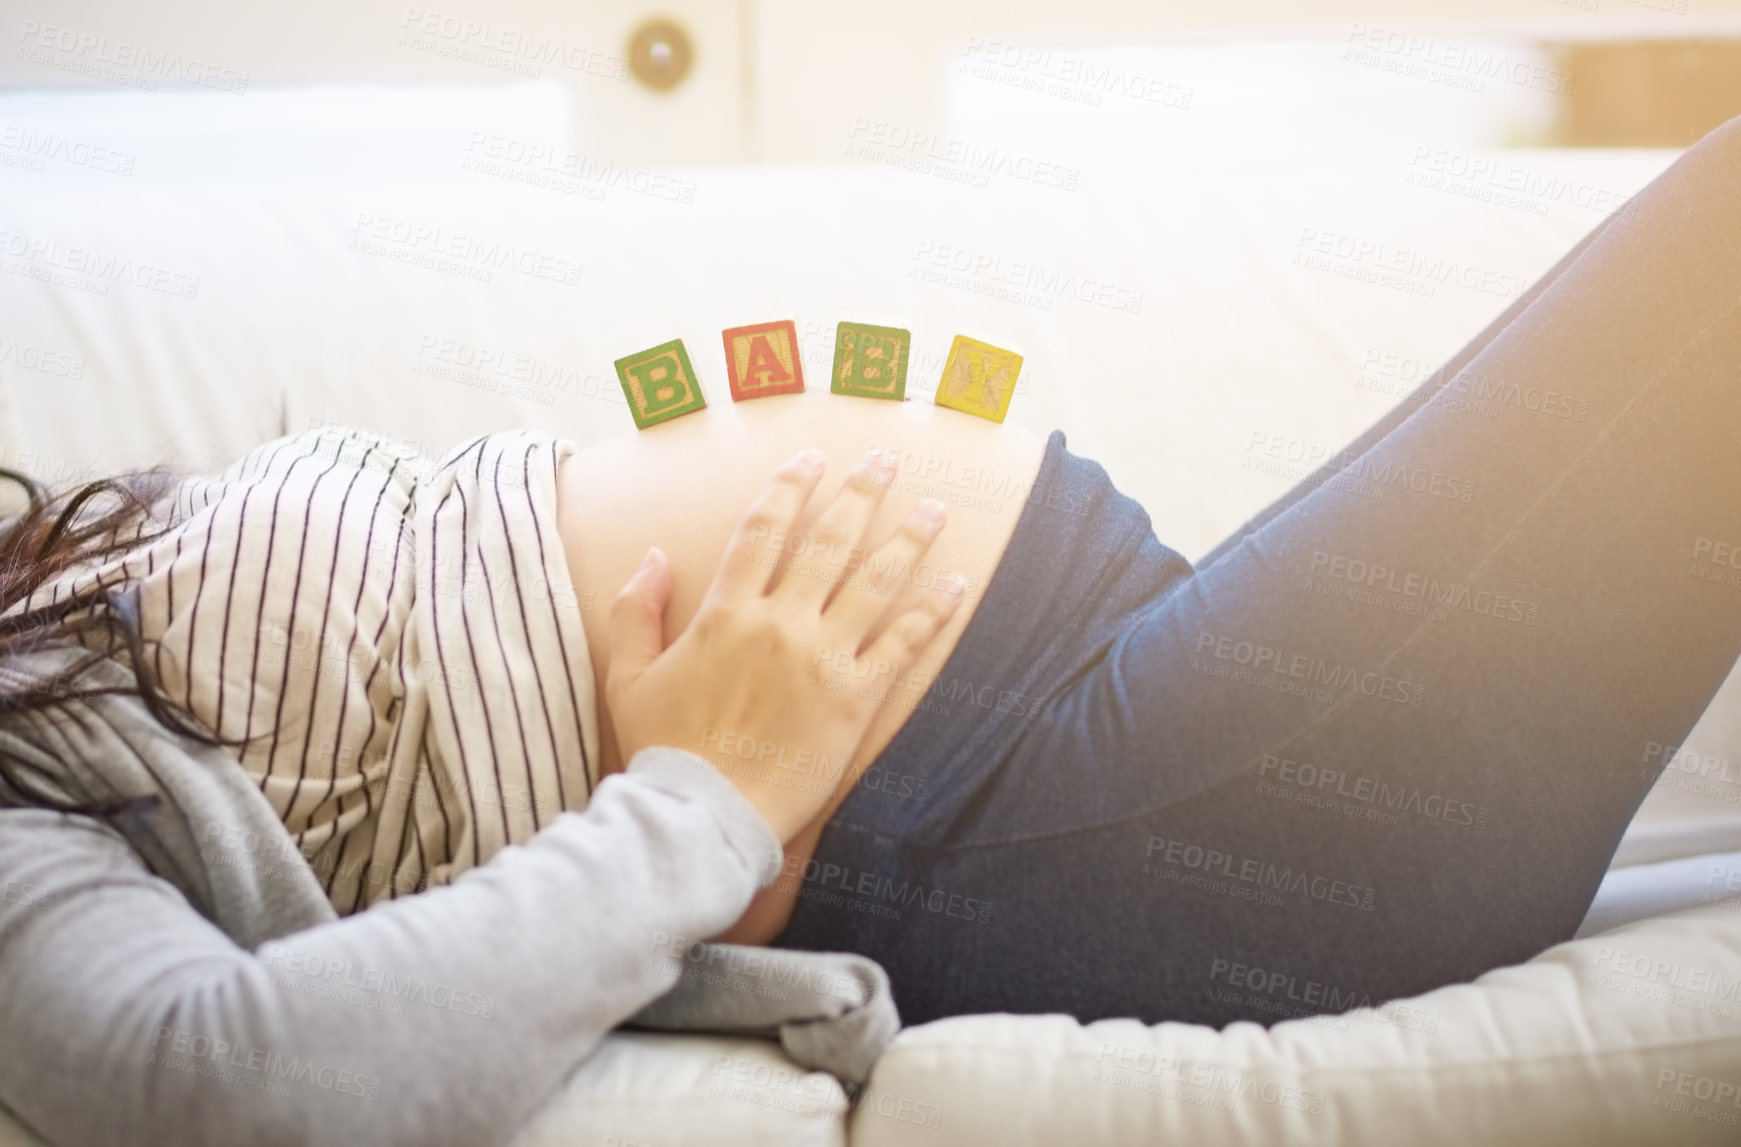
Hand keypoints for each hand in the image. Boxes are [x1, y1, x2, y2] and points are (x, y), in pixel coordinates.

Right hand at [606, 447, 964, 841]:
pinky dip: (932, 612)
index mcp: (725, 612)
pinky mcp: (855, 699)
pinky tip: (955, 585)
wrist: (703, 816)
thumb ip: (634, 611)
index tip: (810, 459)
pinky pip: (903, 645)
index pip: (762, 529)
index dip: (789, 486)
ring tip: (935, 510)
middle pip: (828, 540)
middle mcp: (780, 623)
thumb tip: (653, 556)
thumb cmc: (663, 751)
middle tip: (886, 462)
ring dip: (908, 539)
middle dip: (860, 493)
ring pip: (875, 582)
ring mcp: (822, 659)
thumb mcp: (628, 677)